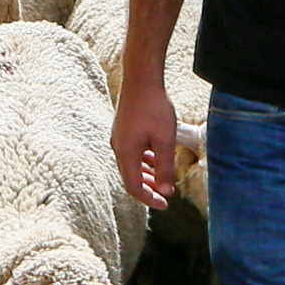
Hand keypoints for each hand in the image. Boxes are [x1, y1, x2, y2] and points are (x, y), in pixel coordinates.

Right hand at [112, 75, 180, 211]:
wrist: (141, 79)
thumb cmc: (154, 107)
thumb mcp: (164, 140)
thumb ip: (165, 167)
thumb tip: (166, 191)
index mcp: (126, 153)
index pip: (134, 187)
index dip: (149, 199)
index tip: (165, 205)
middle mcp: (118, 147)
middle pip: (131, 177)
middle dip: (149, 189)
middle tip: (165, 197)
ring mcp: (119, 138)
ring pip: (132, 165)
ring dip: (147, 175)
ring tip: (162, 180)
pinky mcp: (123, 129)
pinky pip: (132, 153)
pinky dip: (144, 161)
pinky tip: (155, 158)